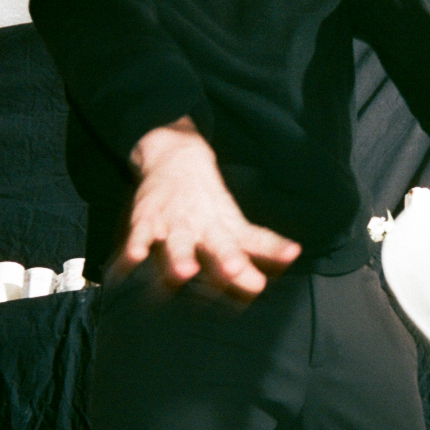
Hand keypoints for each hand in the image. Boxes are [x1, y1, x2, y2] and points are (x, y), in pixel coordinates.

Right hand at [111, 117, 300, 298]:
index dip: (272, 248)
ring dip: (179, 257)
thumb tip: (295, 256)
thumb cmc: (207, 201)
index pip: (254, 240)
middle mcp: (203, 225)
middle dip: (228, 260)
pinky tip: (133, 259)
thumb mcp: (235, 221)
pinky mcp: (146, 217)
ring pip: (177, 243)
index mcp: (227, 227)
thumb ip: (260, 244)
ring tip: (185, 272)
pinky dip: (135, 246)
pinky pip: (139, 234)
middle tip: (239, 273)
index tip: (292, 254)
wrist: (175, 156)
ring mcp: (174, 221)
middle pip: (218, 245)